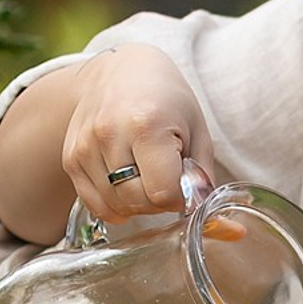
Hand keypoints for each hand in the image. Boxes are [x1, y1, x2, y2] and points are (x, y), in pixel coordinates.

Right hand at [62, 45, 214, 225]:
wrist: (120, 69)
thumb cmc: (167, 100)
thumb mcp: (198, 132)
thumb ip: (206, 182)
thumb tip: (232, 233)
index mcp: (146, 124)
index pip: (164, 193)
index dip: (180, 196)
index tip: (185, 180)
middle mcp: (108, 135)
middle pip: (138, 202)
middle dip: (160, 201)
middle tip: (168, 177)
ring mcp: (84, 147)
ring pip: (115, 208)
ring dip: (138, 203)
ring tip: (147, 174)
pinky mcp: (71, 158)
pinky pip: (95, 205)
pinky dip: (115, 205)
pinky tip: (128, 183)